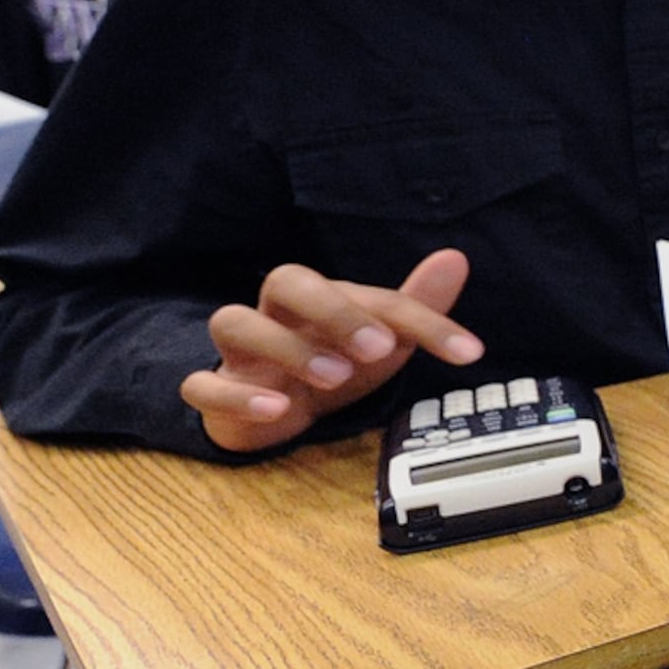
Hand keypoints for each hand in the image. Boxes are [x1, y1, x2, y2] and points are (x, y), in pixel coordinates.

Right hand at [185, 251, 481, 454]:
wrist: (273, 411)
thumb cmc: (331, 366)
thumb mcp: (380, 344)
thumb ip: (416, 308)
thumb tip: (454, 257)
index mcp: (325, 300)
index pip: (373, 295)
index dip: (423, 321)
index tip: (468, 352)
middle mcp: (278, 315)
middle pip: (287, 280)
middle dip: (334, 310)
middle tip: (378, 348)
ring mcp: (240, 353)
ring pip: (233, 321)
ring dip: (286, 347)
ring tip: (335, 377)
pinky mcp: (214, 392)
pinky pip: (200, 384)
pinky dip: (235, 394)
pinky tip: (277, 409)